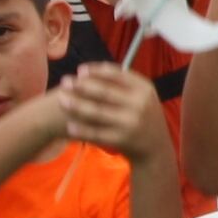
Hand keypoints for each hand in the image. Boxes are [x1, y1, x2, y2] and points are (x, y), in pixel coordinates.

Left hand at [54, 60, 168, 165]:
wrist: (156, 148)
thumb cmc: (143, 117)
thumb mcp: (143, 96)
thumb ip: (124, 84)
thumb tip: (94, 69)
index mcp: (144, 89)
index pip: (117, 75)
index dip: (96, 71)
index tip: (80, 70)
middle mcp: (139, 104)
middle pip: (104, 92)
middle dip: (81, 86)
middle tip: (64, 81)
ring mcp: (131, 123)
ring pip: (98, 112)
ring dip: (76, 105)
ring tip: (61, 100)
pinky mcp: (123, 140)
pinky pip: (97, 133)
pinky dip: (82, 130)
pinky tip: (69, 126)